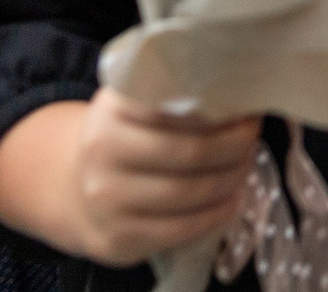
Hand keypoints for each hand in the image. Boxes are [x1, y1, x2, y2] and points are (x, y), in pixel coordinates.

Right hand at [0, 90, 261, 266]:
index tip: (246, 107)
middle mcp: (102, 151)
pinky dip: (218, 214)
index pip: (176, 104)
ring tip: (245, 166)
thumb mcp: (139, 105)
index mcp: (112, 109)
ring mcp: (106, 199)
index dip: (221, 109)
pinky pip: (182, 230)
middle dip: (236, 145)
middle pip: (192, 151)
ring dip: (232, 179)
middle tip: (252, 136)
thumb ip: (178, 92)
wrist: (75, 190)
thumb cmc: (127, 139)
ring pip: (190, 192)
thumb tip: (244, 90)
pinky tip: (232, 201)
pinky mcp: (117, 238)